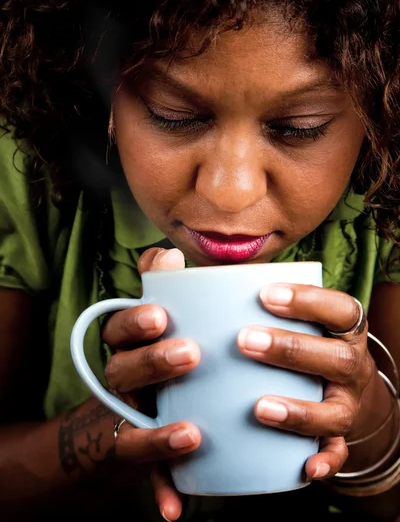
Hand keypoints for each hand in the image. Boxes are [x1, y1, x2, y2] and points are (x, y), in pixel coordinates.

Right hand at [101, 247, 200, 520]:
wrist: (121, 417)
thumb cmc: (155, 357)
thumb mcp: (155, 323)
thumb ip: (160, 287)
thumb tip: (168, 253)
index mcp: (127, 345)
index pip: (118, 328)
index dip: (134, 321)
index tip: (160, 314)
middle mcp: (122, 381)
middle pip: (124, 372)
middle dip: (152, 362)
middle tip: (189, 353)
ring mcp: (129, 417)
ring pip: (134, 423)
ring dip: (158, 431)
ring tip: (190, 432)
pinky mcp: (140, 453)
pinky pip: (148, 474)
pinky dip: (161, 489)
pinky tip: (176, 510)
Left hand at [237, 283, 372, 480]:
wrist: (331, 384)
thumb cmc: (289, 335)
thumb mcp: (279, 309)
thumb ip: (227, 285)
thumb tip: (167, 258)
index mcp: (340, 328)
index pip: (340, 308)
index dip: (309, 301)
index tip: (265, 294)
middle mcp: (349, 364)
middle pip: (336, 357)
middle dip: (292, 349)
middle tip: (244, 341)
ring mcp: (345, 404)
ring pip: (335, 412)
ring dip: (300, 411)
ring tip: (259, 406)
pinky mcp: (336, 438)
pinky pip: (336, 455)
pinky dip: (323, 461)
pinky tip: (303, 466)